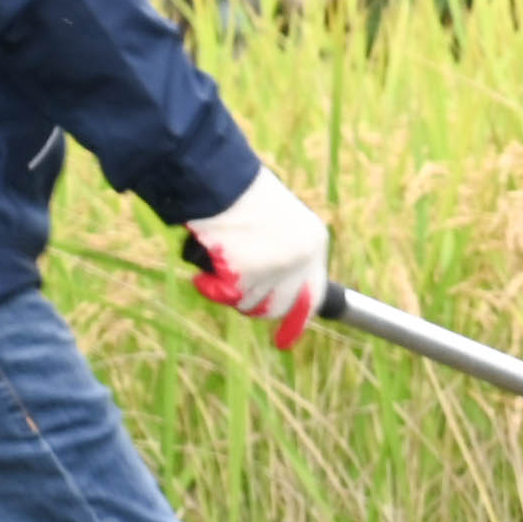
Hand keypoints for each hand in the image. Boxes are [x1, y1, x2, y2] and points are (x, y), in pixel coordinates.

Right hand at [185, 167, 330, 347]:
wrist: (219, 179)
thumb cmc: (240, 196)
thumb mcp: (277, 224)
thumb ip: (282, 256)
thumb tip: (272, 297)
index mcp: (315, 242)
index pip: (314, 295)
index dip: (296, 320)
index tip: (284, 342)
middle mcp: (302, 258)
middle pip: (277, 308)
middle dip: (253, 303)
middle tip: (234, 284)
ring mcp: (275, 268)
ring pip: (247, 303)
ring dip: (229, 288)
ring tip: (222, 252)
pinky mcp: (246, 273)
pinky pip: (223, 294)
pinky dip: (209, 284)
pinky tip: (207, 259)